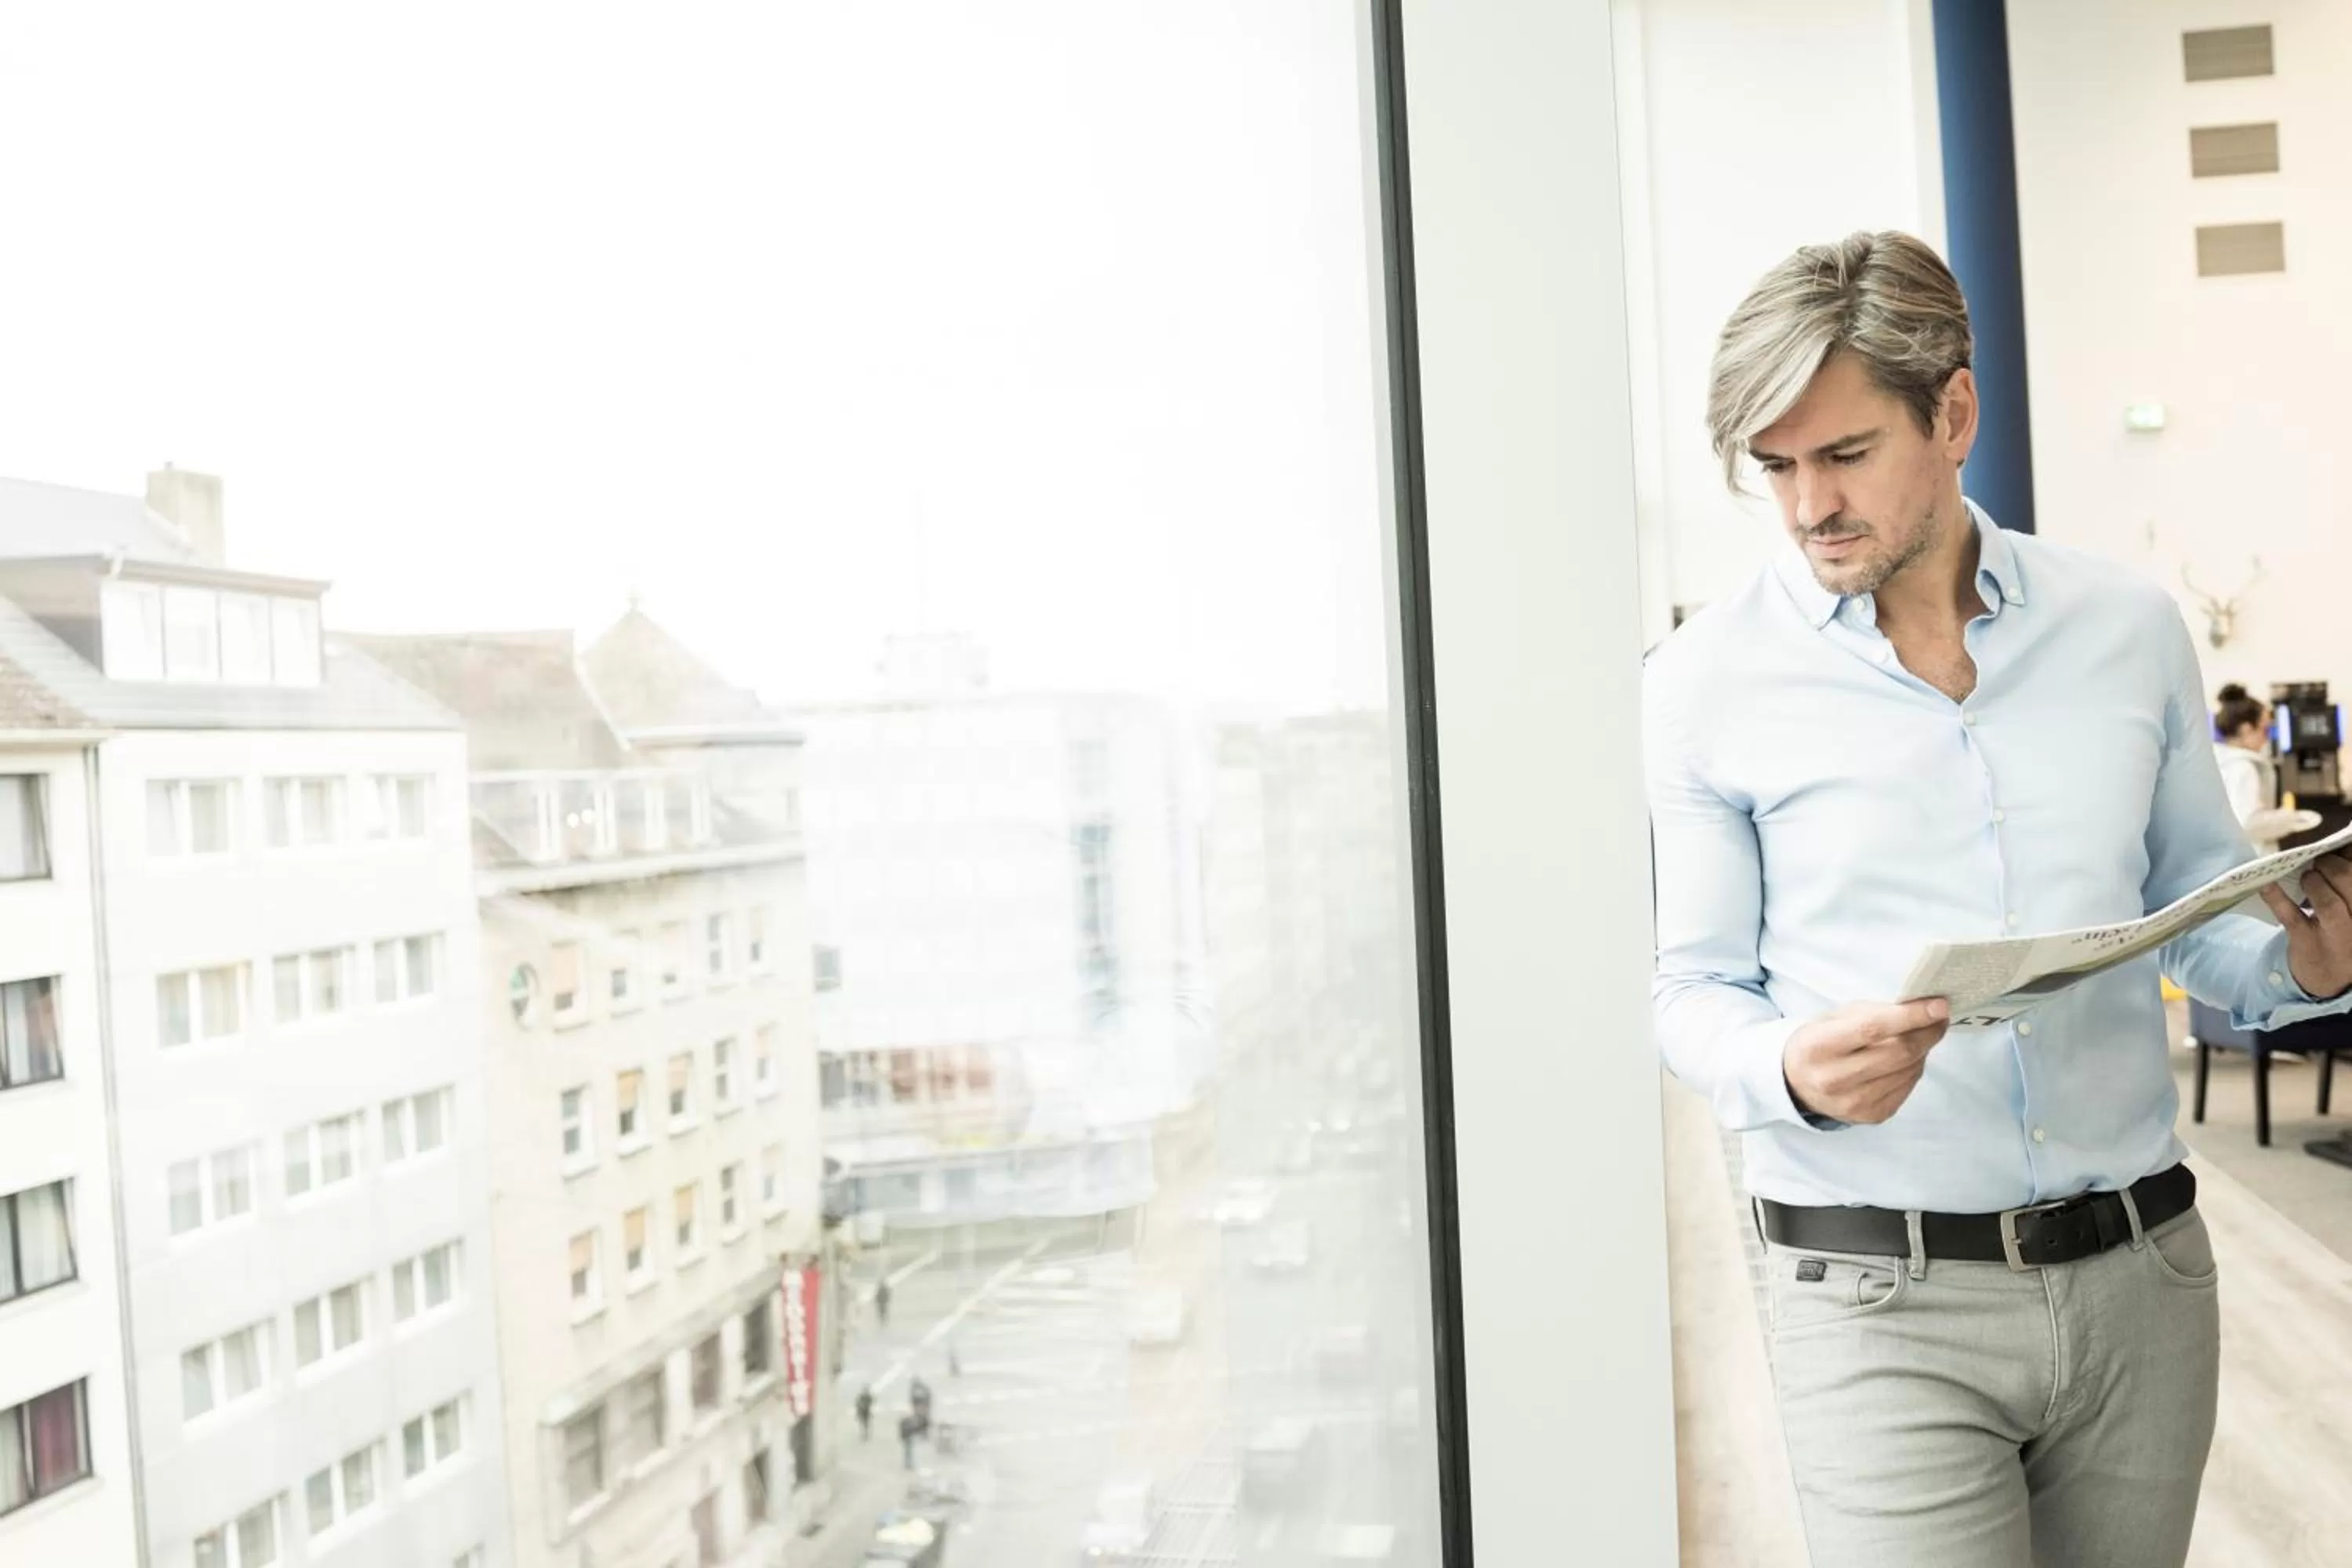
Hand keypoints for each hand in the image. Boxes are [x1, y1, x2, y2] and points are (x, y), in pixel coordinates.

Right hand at [1783, 998, 1950, 1124]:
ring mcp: (1854, 1102)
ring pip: (1908, 1070)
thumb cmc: (1819, 1042)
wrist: (1797, 1084)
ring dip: (1922, 1050)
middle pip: (1897, 1053)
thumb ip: (1874, 1013)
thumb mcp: (1834, 1018)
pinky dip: (1914, 1068)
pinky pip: (1907, 1086)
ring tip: (1916, 1036)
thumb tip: (1922, 1009)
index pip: (1872, 1029)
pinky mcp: (1871, 1116)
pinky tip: (1905, 1059)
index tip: (1938, 1006)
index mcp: (1818, 1046)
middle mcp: (1834, 1079)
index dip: (1910, 1017)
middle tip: (1940, 1017)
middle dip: (1926, 1032)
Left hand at [2260, 850, 2351, 1000]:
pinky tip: (2266, 883)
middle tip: (2320, 862)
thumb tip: (2341, 845)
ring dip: (2315, 882)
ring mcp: (2334, 936)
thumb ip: (2346, 883)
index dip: (2348, 857)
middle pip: (2351, 885)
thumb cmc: (2341, 932)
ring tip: (2309, 877)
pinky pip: (2290, 916)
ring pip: (2329, 904)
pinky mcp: (2306, 943)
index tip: (2338, 848)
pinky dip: (2276, 896)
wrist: (2328, 978)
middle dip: (2333, 866)